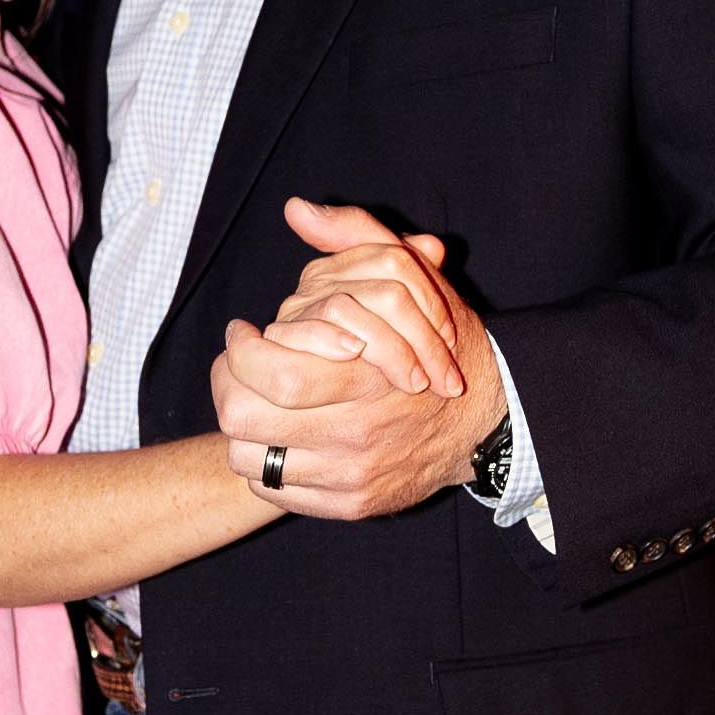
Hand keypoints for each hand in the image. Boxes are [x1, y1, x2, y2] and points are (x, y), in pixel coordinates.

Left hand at [212, 200, 506, 519]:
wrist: (488, 419)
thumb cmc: (440, 345)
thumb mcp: (408, 279)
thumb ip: (355, 236)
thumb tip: (298, 209)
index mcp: (366, 377)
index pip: (270, 373)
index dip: (238, 351)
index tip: (243, 332)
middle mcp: (356, 433)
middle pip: (244, 421)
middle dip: (226, 388)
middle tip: (236, 366)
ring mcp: (351, 475)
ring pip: (250, 460)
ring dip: (242, 428)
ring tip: (254, 401)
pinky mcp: (350, 505)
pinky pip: (275, 491)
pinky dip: (265, 464)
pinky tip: (280, 437)